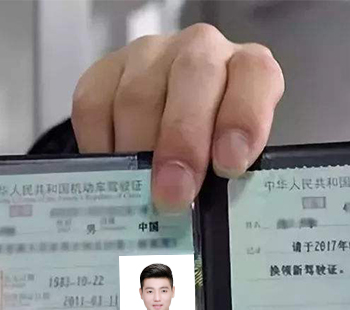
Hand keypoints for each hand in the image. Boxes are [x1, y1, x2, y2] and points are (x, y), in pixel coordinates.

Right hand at [71, 23, 284, 211]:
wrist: (170, 122)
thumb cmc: (211, 147)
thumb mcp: (231, 161)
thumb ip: (229, 179)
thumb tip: (209, 220)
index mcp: (247, 69)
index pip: (254, 75)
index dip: (242, 118)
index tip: (229, 165)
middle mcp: (202, 51)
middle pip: (193, 77)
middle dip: (182, 142)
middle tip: (173, 193)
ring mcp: (151, 55)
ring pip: (138, 94)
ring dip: (139, 151)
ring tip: (141, 192)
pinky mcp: (106, 71)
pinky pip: (95, 105)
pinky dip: (102, 146)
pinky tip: (114, 173)